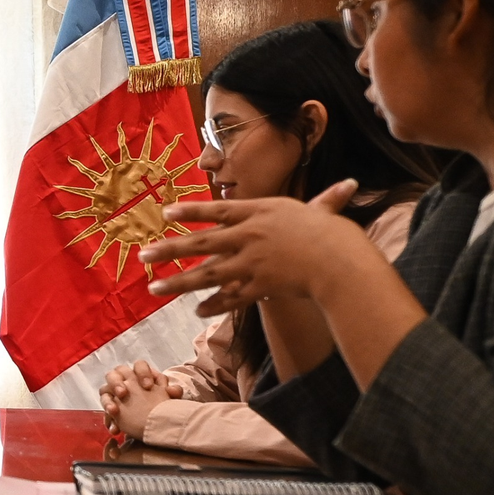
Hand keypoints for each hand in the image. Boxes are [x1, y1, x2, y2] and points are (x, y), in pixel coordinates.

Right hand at [98, 360, 180, 438]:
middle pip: (114, 374)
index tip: (148, 386)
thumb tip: (174, 390)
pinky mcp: (112, 410)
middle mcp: (125, 382)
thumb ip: (172, 393)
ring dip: (107, 401)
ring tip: (113, 411)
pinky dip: (109, 420)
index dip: (142, 373)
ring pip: (104, 392)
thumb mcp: (169, 401)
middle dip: (116, 383)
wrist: (156, 424)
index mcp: (140, 375)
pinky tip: (115, 429)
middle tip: (123, 394)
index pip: (139, 366)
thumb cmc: (161, 406)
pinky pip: (105, 412)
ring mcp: (115, 396)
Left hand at [139, 181, 370, 317]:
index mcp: (259, 212)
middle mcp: (249, 236)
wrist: (342, 262)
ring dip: (179, 282)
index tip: (165, 213)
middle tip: (143, 256)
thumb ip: (326, 200)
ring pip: (207, 274)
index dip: (191, 211)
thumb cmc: (335, 235)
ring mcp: (251, 263)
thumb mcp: (323, 212)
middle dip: (170, 250)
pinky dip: (215, 304)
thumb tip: (350, 184)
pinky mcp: (259, 286)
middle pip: (201, 242)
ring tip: (154, 289)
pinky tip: (197, 310)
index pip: (217, 209)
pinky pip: (231, 297)